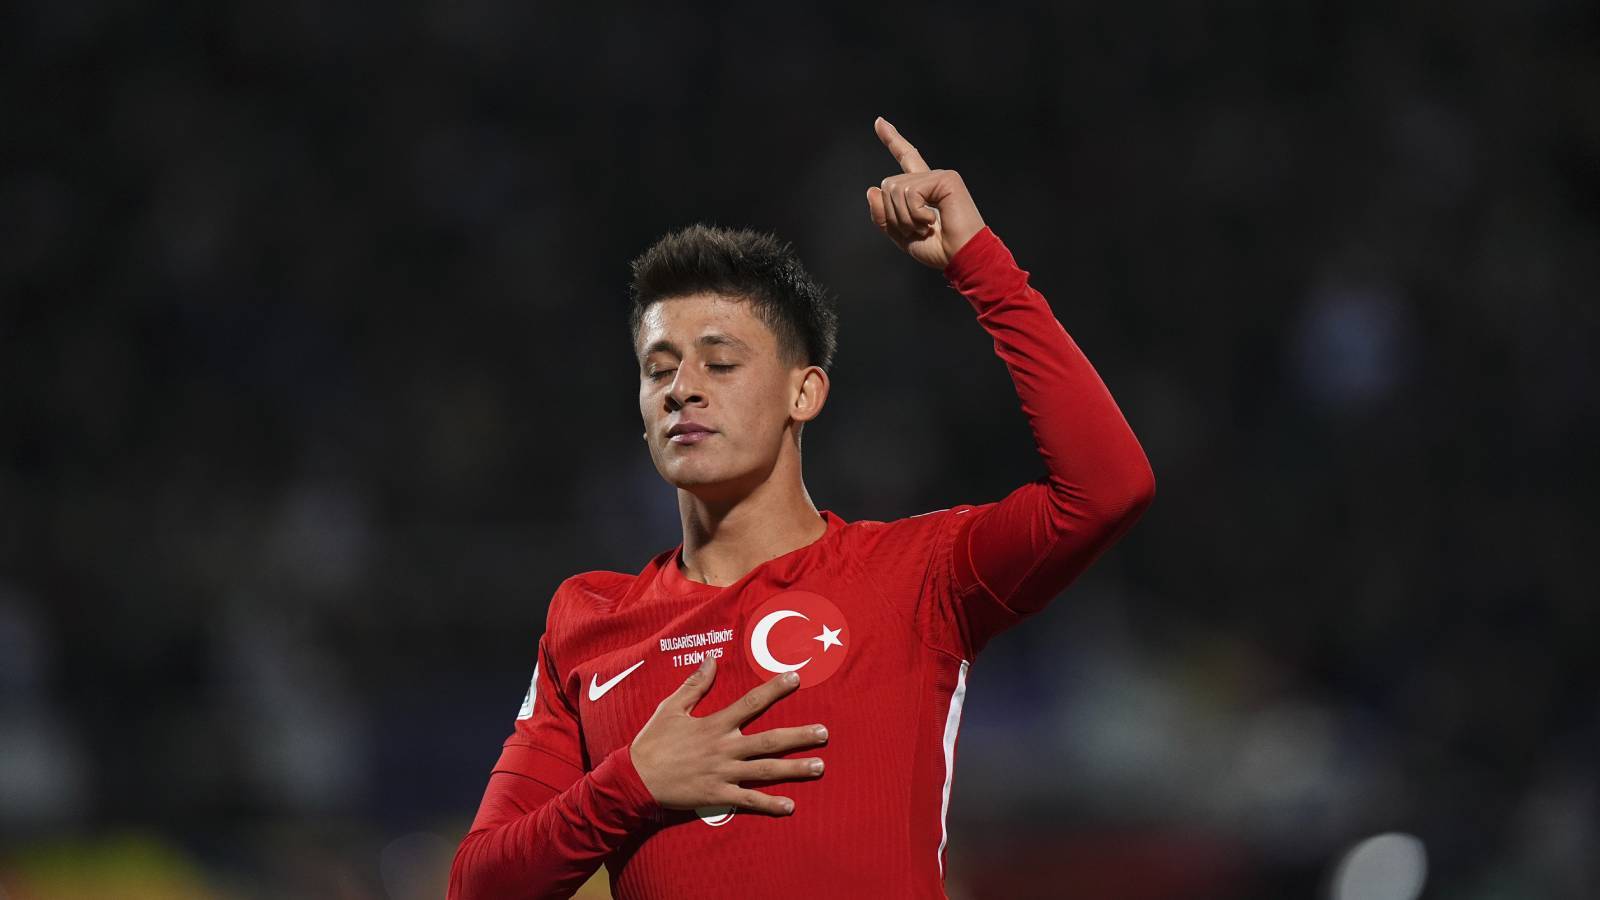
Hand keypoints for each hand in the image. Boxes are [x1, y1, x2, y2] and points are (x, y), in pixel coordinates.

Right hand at [629, 655, 828, 815]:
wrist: (635, 779)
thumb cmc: (653, 742)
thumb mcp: (670, 708)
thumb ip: (694, 685)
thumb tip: (711, 660)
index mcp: (715, 724)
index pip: (751, 702)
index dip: (775, 689)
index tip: (795, 678)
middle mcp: (725, 748)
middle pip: (770, 740)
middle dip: (799, 736)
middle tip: (824, 733)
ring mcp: (724, 773)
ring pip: (766, 770)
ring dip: (795, 769)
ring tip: (820, 767)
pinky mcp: (718, 796)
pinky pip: (749, 800)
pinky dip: (770, 804)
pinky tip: (790, 806)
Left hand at [865, 116, 986, 269]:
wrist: (962, 257)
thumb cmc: (939, 249)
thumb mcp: (901, 234)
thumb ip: (883, 215)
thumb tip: (872, 189)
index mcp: (922, 188)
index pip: (904, 159)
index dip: (891, 140)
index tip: (879, 122)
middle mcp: (930, 178)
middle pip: (887, 185)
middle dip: (894, 215)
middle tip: (918, 230)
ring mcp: (939, 176)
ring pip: (895, 189)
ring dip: (905, 218)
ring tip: (926, 227)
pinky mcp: (946, 179)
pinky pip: (911, 193)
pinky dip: (916, 214)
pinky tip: (934, 221)